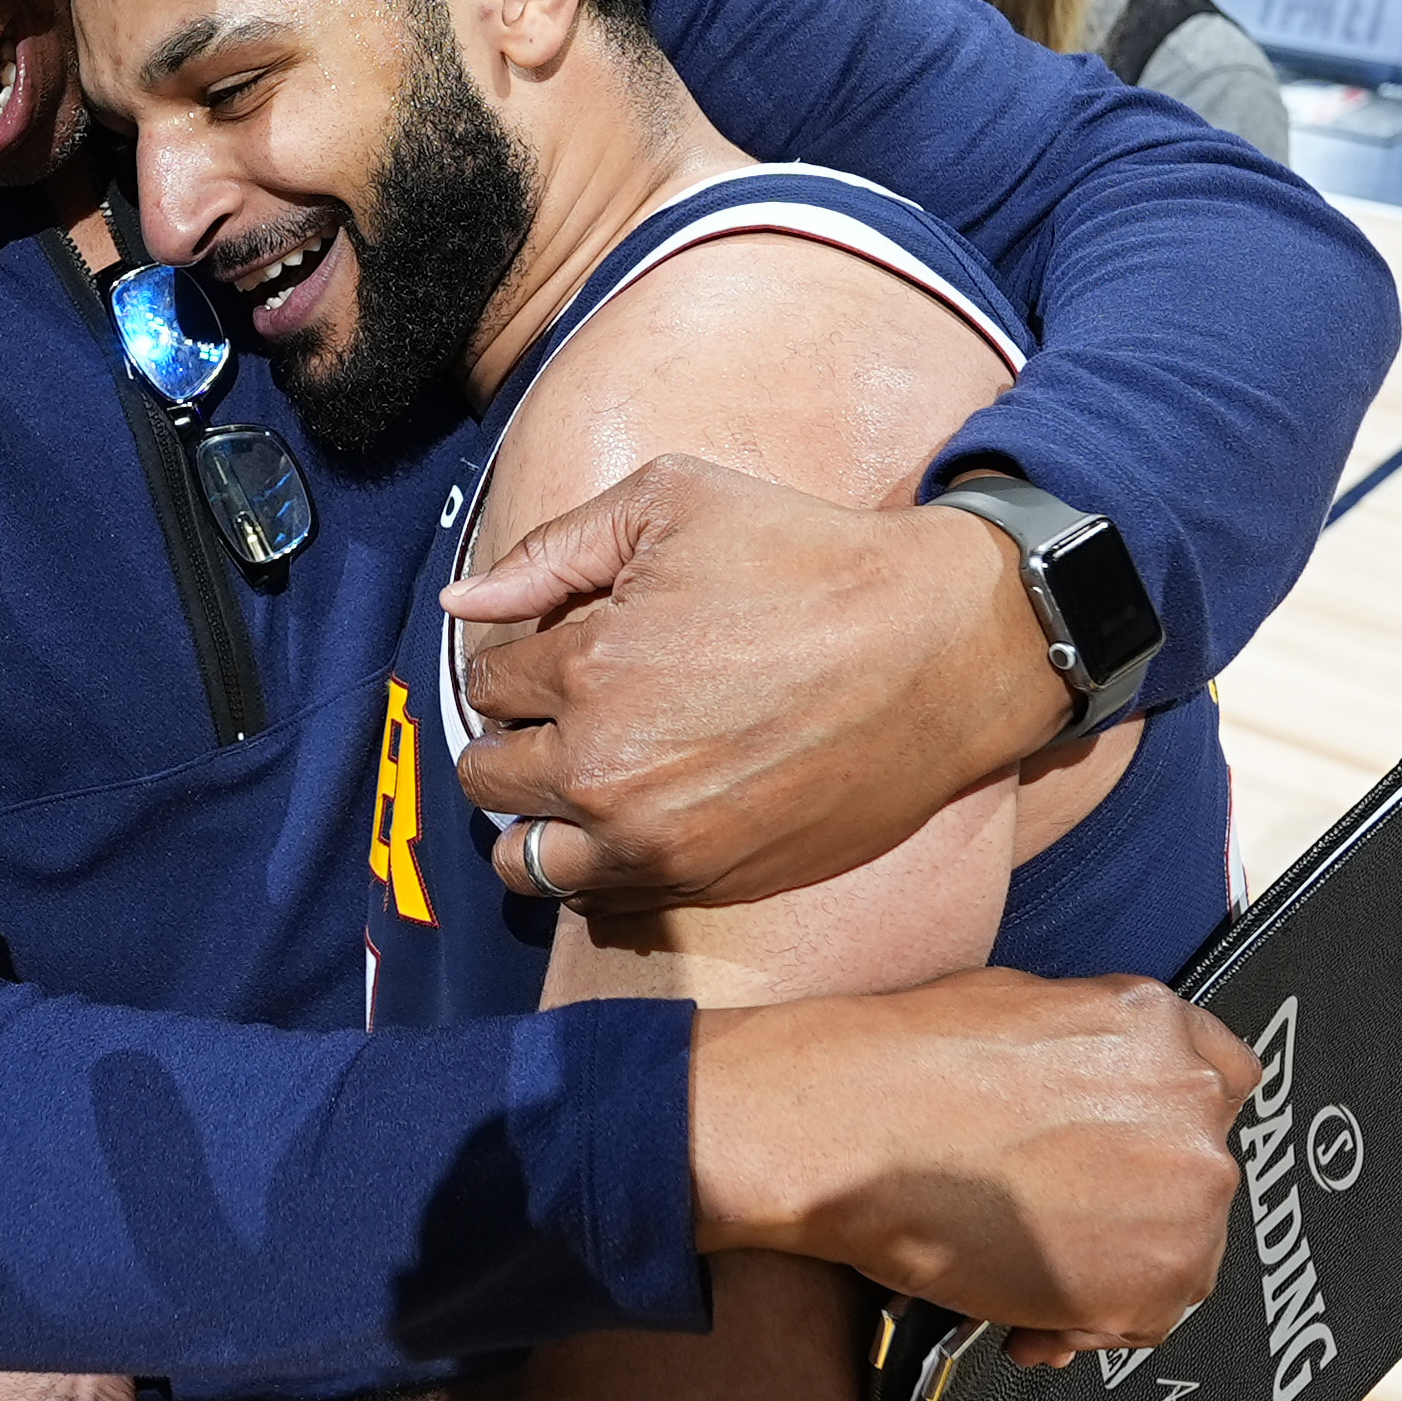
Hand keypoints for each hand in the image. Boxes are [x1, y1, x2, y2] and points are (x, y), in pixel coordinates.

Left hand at [445, 457, 1073, 904]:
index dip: (519, 660)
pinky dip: (591, 863)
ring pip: (524, 860)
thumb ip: (554, 549)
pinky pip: (597, 897)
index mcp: (587, 669)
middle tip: (563, 714)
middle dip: (512, 737)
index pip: (489, 684)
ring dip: (532, 818)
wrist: (939, 650)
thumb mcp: (674, 503)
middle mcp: (605, 770)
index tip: (561, 651)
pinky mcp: (703, 883)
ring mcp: (653, 840)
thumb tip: (462, 601)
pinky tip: (626, 817)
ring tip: (576, 781)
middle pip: (487, 776)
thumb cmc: (810, 561)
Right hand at [692, 971, 1256, 1349]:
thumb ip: (1095, 1052)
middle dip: (1137, 1203)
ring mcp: (1185, 1195)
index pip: (1224, 1080)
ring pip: (1181, 1251)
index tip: (1130, 1155)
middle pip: (1199, 1175)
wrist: (846, 1131)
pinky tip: (1023, 1315)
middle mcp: (1193, 1107)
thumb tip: (1093, 1098)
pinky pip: (1142, 1320)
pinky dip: (1090, 1326)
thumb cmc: (900, 1064)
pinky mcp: (1151, 1281)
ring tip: (1026, 1273)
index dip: (1167, 1125)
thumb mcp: (1021, 1003)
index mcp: (1162, 1028)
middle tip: (1055, 1222)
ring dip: (1118, 1266)